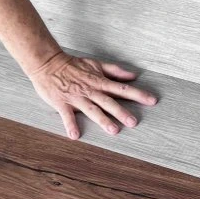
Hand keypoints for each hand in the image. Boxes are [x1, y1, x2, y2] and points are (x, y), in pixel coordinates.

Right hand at [25, 51, 157, 138]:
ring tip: (114, 131)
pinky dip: (70, 125)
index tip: (152, 101)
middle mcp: (90, 90)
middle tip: (134, 122)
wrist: (47, 63)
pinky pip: (67, 116)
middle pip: (109, 102)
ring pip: (92, 109)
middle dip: (122, 112)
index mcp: (100, 82)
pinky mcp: (62, 103)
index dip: (138, 94)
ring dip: (103, 120)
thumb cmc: (72, 65)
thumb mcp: (96, 64)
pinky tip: (75, 136)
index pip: (122, 88)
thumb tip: (133, 75)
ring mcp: (76, 97)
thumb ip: (115, 71)